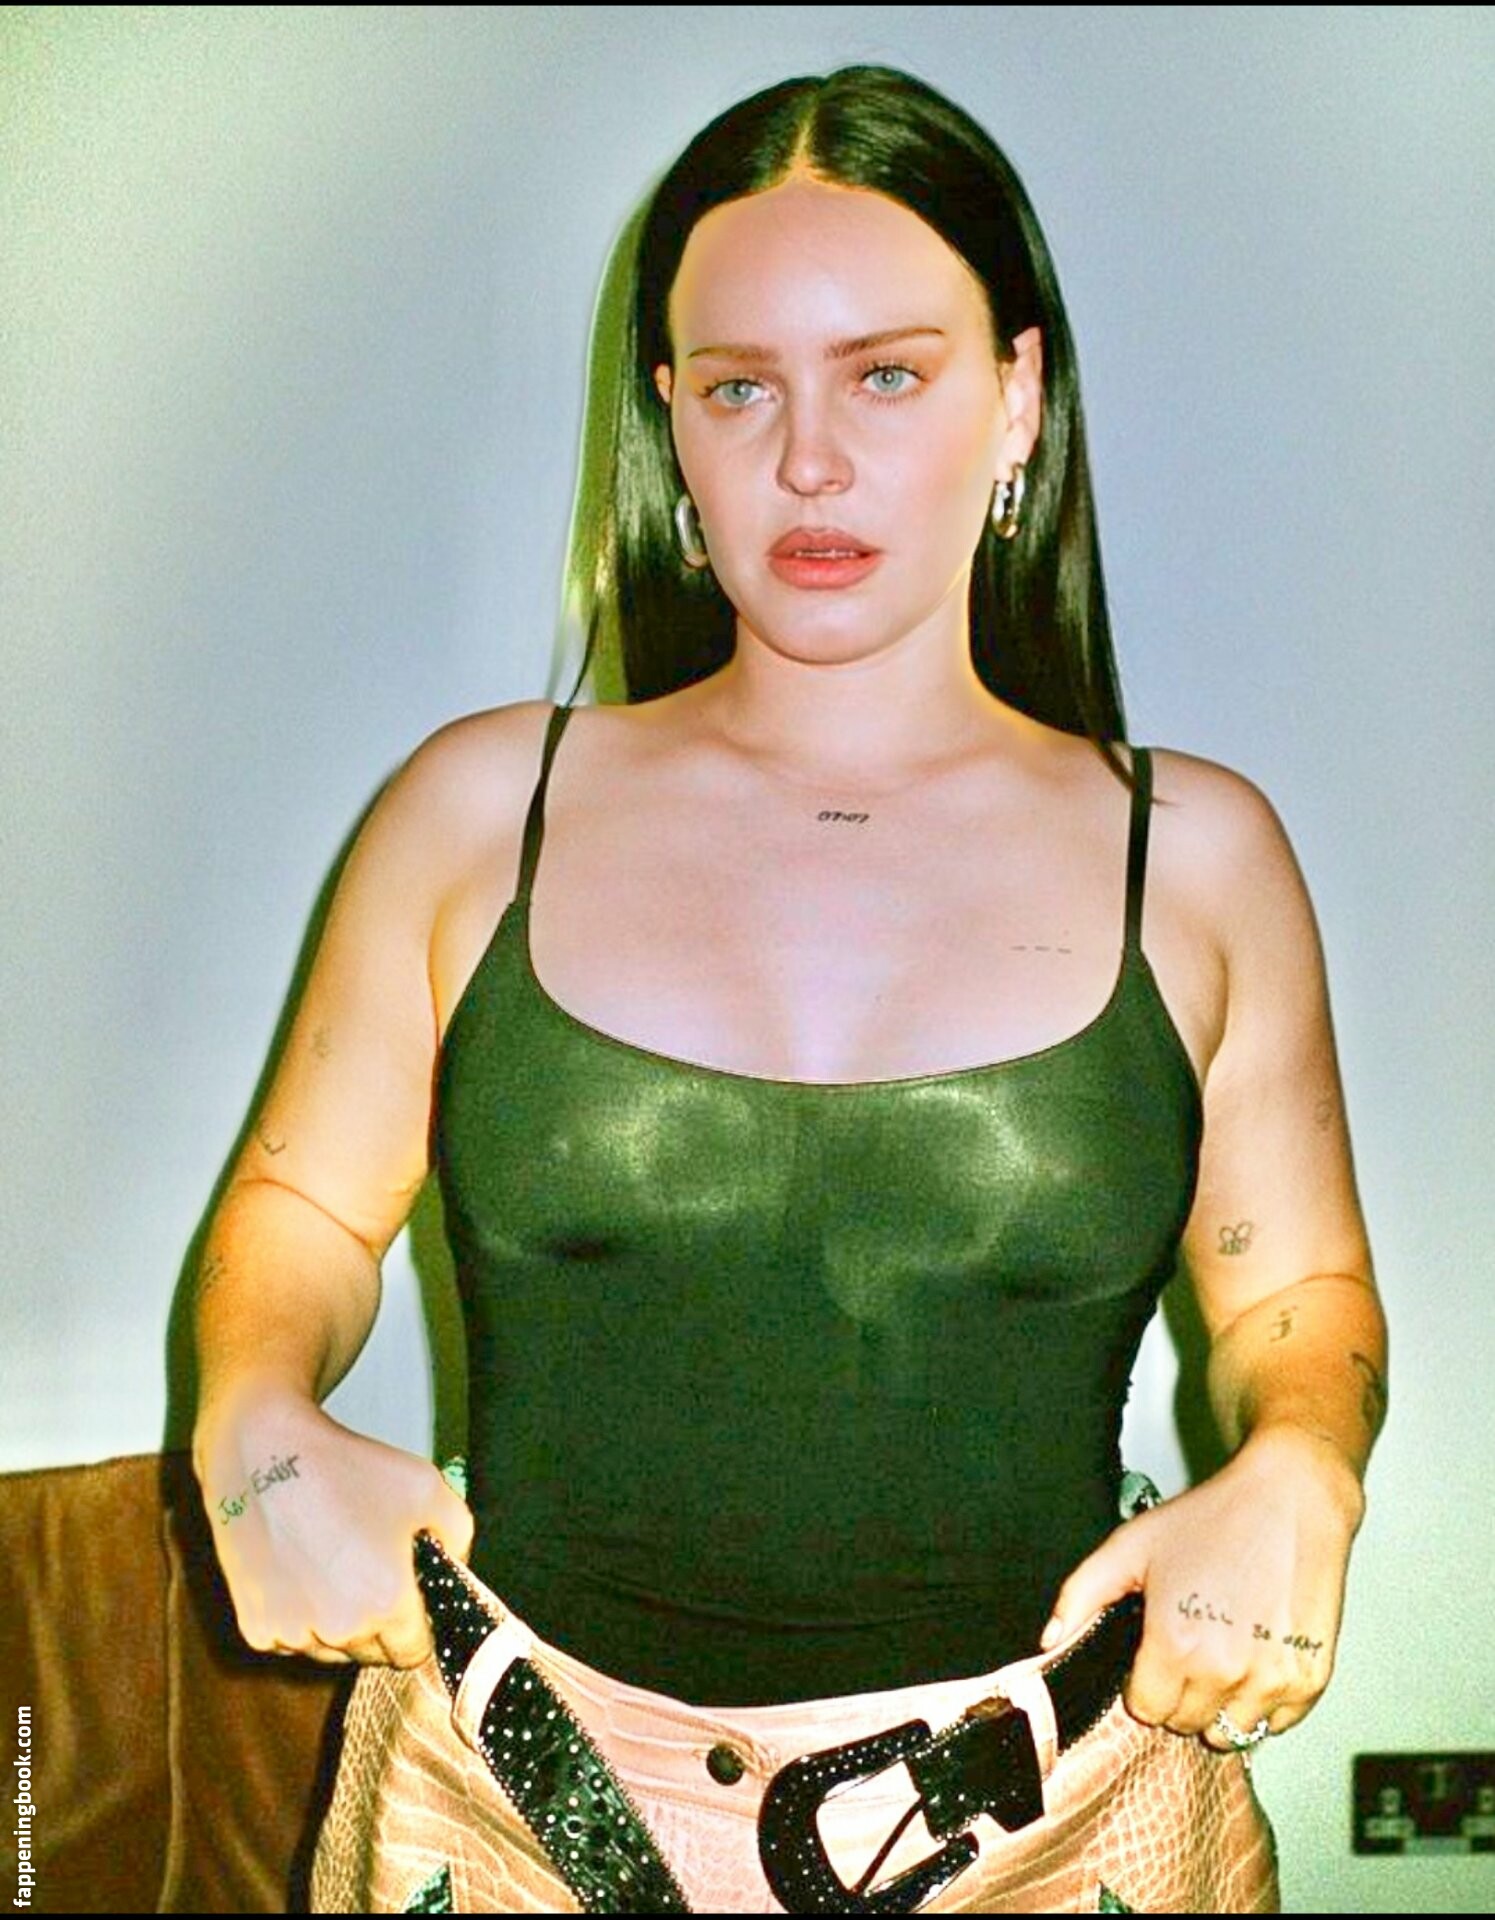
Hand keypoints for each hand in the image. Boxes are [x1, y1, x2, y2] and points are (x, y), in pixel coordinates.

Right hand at [192, 1383, 473, 1668]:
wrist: (264, 1453)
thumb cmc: (347, 1468)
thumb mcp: (427, 1487)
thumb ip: (458, 1538)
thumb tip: (453, 1572)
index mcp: (386, 1603)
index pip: (413, 1653)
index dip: (416, 1627)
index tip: (408, 1600)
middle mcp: (340, 1630)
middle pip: (372, 1653)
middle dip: (378, 1623)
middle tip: (368, 1571)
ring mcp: (294, 1634)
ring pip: (330, 1652)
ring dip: (337, 1625)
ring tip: (332, 1566)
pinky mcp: (257, 1629)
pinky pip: (292, 1642)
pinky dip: (299, 1620)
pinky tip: (300, 1572)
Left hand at [1040, 1427, 1364, 1747]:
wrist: (1289, 1498)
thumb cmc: (1210, 1518)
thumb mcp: (1130, 1545)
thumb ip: (1080, 1596)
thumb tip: (1048, 1641)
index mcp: (1174, 1644)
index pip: (1148, 1710)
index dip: (1146, 1682)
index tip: (1157, 1652)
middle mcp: (1224, 1672)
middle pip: (1187, 1723)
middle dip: (1181, 1691)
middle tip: (1193, 1644)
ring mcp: (1272, 1680)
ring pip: (1231, 1731)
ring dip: (1222, 1703)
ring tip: (1226, 1652)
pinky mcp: (1310, 1681)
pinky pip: (1276, 1723)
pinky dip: (1264, 1701)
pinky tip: (1258, 1654)